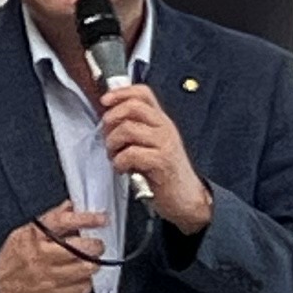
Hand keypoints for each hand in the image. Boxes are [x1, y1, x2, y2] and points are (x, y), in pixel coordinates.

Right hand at [0, 207, 107, 292]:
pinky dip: (85, 283)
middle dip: (95, 245)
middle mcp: (43, 257)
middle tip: (96, 245)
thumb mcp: (22, 235)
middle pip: (82, 248)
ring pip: (86, 269)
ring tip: (88, 262)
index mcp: (34, 238)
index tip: (100, 219)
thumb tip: (69, 208)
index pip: (64, 222)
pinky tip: (78, 279)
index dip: (87, 219)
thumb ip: (48, 221)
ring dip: (93, 264)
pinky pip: (82, 289)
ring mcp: (50, 278)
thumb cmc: (9, 263)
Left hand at [94, 82, 212, 235]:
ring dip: (113, 144)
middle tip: (108, 137)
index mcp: (161, 121)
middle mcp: (165, 128)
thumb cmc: (165, 174)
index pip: (143, 93)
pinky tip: (123, 169)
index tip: (104, 102)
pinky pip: (131, 154)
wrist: (188, 199)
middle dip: (111, 120)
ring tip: (115, 156)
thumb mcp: (152, 145)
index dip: (120, 93)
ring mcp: (165, 144)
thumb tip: (108, 120)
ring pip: (127, 129)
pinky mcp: (162, 162)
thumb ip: (136, 130)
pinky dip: (119, 162)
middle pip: (132, 107)